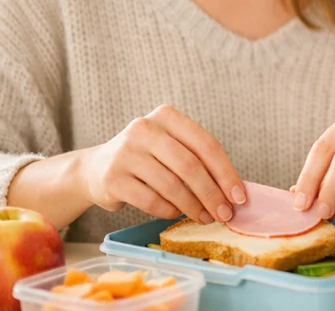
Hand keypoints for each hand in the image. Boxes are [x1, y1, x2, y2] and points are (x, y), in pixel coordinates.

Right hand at [79, 104, 246, 223]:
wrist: (94, 170)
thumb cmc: (146, 160)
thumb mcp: (171, 148)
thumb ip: (198, 161)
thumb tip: (233, 192)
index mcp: (167, 116)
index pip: (206, 144)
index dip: (226, 173)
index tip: (239, 196)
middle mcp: (144, 128)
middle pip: (190, 165)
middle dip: (212, 194)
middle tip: (225, 214)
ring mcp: (125, 152)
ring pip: (171, 185)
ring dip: (193, 206)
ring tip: (205, 217)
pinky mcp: (112, 177)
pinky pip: (151, 200)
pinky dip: (168, 210)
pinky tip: (176, 213)